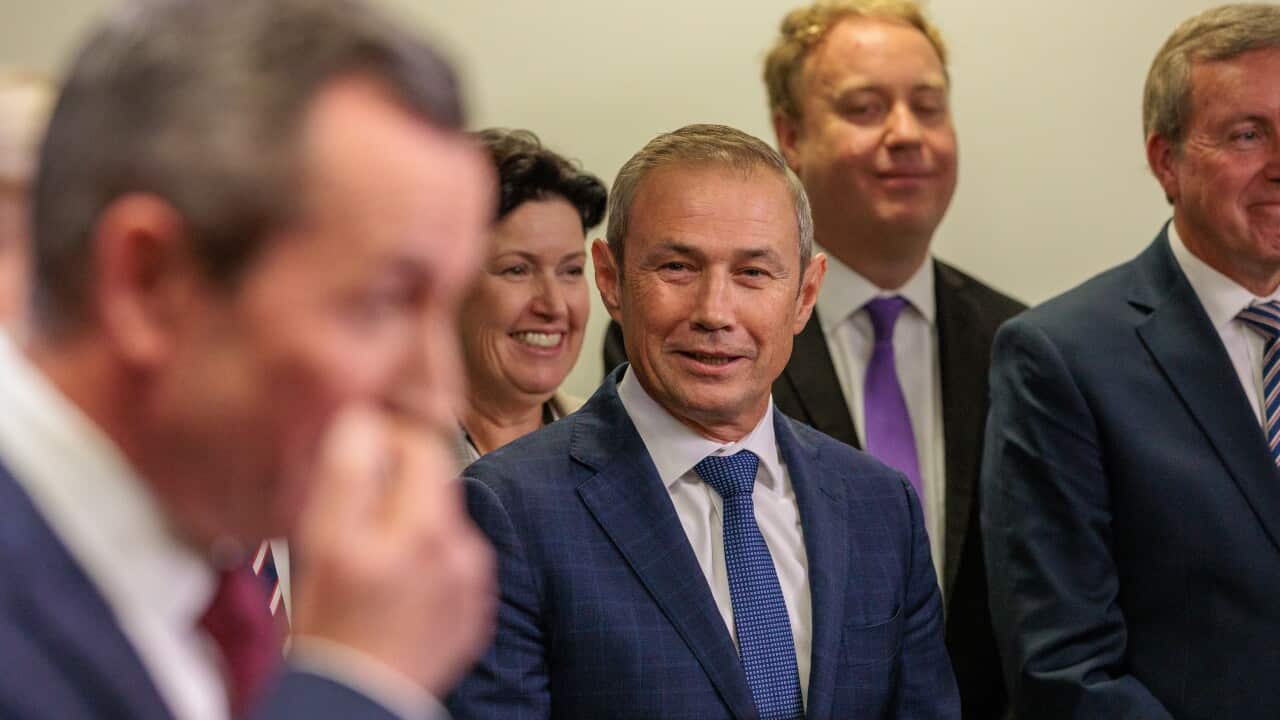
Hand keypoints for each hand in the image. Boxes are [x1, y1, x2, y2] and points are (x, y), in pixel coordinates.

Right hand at [289, 404, 495, 696]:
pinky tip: (400, 581)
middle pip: (435, 475)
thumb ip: (347, 472)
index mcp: (415, 531)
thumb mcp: (320, 543)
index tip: (363, 445)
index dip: (390, 434)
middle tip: (363, 498)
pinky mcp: (477, 600)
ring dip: (414, 515)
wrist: (360, 698)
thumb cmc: (328, 626)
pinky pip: (456, 553)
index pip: (420, 443)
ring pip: (442, 513)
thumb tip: (365, 419)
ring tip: (377, 551)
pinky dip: (431, 554)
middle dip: (400, 475)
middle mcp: (452, 551)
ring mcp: (470, 578)